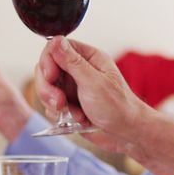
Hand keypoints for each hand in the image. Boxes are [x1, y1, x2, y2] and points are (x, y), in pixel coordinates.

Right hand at [34, 36, 149, 152]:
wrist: (127, 135)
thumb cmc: (118, 107)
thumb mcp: (94, 82)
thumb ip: (72, 62)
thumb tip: (56, 40)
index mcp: (88, 58)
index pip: (56, 48)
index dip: (48, 62)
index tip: (50, 76)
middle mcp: (78, 70)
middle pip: (46, 70)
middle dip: (48, 88)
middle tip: (59, 103)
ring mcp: (73, 88)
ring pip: (47, 89)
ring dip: (55, 104)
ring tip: (73, 114)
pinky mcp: (69, 104)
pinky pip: (51, 106)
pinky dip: (59, 115)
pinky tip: (77, 119)